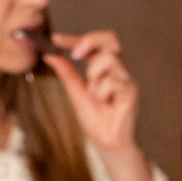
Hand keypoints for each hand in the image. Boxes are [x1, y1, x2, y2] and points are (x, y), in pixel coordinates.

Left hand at [47, 29, 142, 155]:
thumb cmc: (95, 119)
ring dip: (94, 75)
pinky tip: (106, 104)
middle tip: (74, 54)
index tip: (56, 39)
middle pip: (110, 39)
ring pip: (108, 59)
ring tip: (95, 94)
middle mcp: (117, 71)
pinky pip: (112, 81)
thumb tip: (50, 55)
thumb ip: (67, 73)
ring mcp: (126, 80)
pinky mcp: (131, 92)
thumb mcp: (75, 92)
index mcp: (104, 69)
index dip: (74, 38)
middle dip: (89, 41)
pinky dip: (102, 92)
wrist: (105, 142)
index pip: (93, 44)